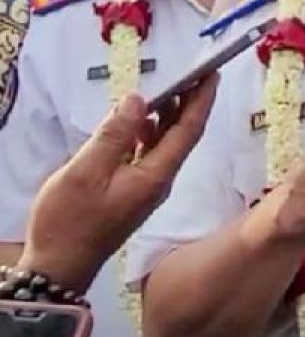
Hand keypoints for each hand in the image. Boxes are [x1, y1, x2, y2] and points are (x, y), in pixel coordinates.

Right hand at [18, 76, 218, 292]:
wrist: (60, 266)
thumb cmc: (69, 221)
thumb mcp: (85, 173)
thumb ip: (113, 135)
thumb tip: (138, 99)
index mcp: (156, 175)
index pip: (188, 130)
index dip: (202, 99)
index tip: (213, 73)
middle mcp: (159, 180)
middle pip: (182, 134)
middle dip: (190, 101)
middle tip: (195, 71)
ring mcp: (148, 187)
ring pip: (166, 143)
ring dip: (169, 115)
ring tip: (167, 86)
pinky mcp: (133, 191)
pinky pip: (149, 154)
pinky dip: (148, 132)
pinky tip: (138, 120)